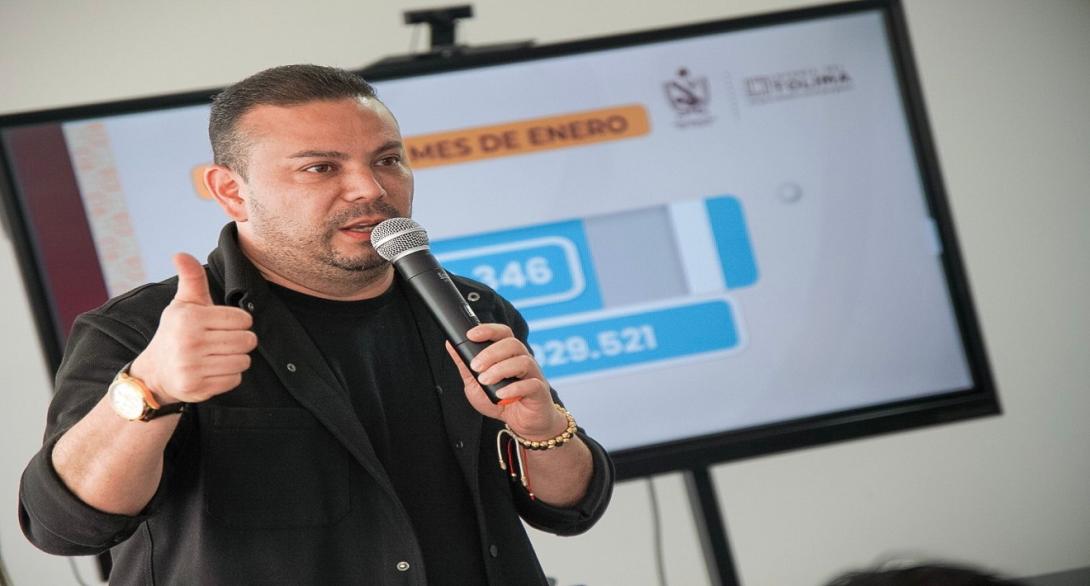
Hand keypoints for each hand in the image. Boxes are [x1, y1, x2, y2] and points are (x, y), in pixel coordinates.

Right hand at [130, 253, 257, 403]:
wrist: (155, 373)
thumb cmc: (176, 332)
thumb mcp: (183, 304)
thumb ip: (191, 278)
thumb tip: (180, 254)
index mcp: (190, 318)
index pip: (243, 319)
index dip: (238, 322)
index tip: (222, 325)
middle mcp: (190, 342)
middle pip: (248, 341)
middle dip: (241, 341)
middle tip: (223, 342)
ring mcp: (192, 367)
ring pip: (243, 361)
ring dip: (236, 359)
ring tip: (217, 356)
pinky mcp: (197, 388)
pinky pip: (235, 380)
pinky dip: (229, 376)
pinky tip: (212, 370)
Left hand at [445, 324, 567, 440]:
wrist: (522, 424)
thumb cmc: (501, 401)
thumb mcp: (475, 383)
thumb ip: (465, 365)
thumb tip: (450, 344)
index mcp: (508, 354)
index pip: (502, 333)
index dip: (488, 330)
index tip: (471, 335)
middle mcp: (523, 360)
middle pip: (512, 344)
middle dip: (491, 353)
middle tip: (476, 366)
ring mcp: (533, 375)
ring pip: (523, 361)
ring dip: (500, 369)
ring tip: (485, 381)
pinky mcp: (539, 391)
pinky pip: (531, 384)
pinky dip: (514, 388)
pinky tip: (501, 395)